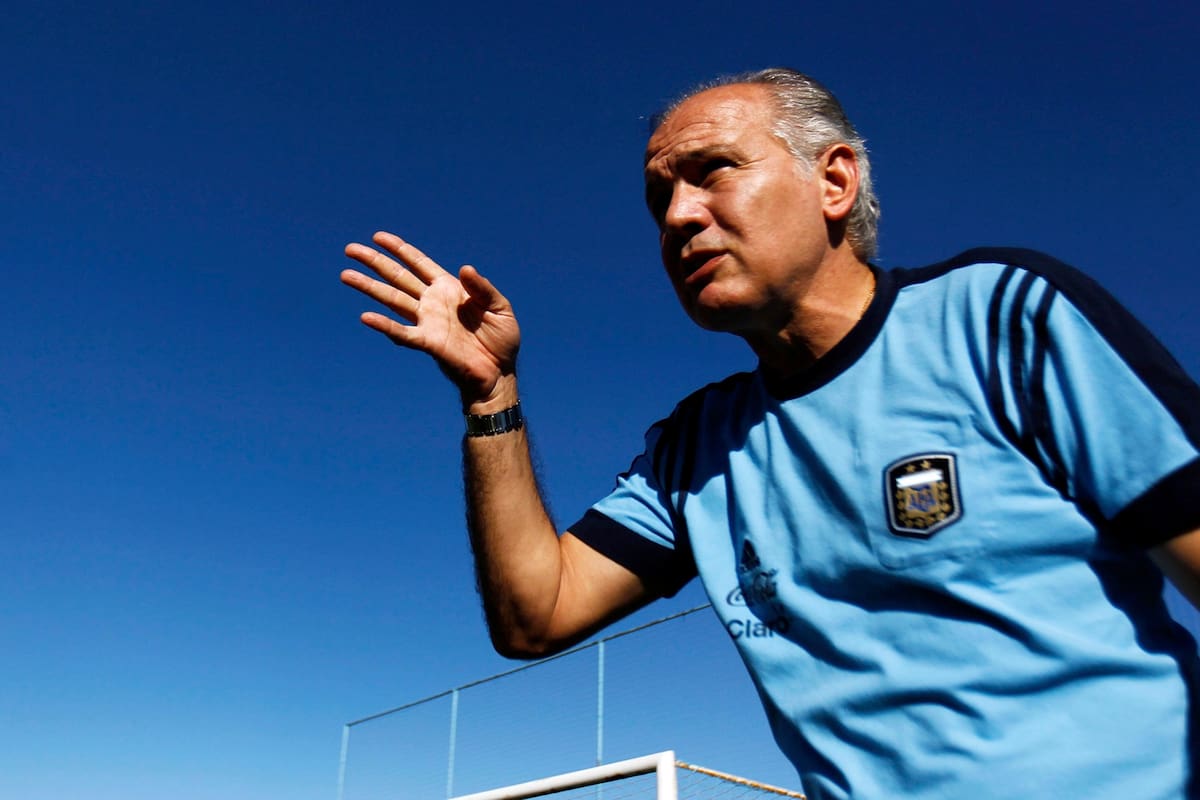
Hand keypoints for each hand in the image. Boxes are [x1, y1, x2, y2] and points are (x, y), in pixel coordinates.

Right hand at [341, 232, 520, 407]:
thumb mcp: (500, 307)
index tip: (378, 237)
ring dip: (369, 287)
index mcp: (449, 288)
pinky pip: (402, 333)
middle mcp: (433, 302)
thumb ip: (482, 288)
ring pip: (392, 299)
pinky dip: (384, 325)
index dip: (399, 249)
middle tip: (350, 249)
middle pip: (398, 277)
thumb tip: (464, 268)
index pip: (419, 263)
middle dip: (374, 262)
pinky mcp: (428, 343)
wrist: (500, 372)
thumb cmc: (502, 339)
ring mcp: (427, 322)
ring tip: (346, 275)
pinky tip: (366, 317)